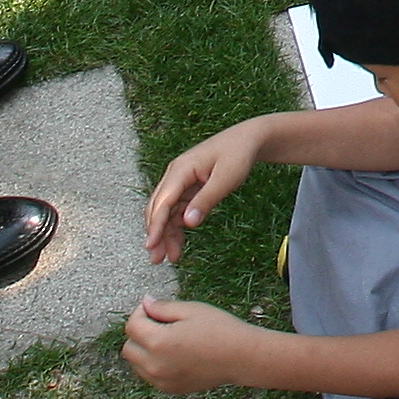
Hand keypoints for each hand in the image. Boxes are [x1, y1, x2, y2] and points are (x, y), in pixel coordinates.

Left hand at [123, 295, 273, 391]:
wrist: (242, 357)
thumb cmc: (219, 329)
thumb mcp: (191, 310)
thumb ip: (162, 307)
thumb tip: (145, 304)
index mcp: (158, 342)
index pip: (132, 326)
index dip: (140, 312)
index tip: (155, 307)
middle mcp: (154, 365)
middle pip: (129, 347)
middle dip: (139, 333)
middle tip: (160, 323)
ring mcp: (161, 380)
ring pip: (136, 364)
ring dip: (143, 350)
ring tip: (168, 339)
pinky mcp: (170, 388)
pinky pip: (149, 375)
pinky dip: (153, 364)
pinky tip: (173, 354)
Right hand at [142, 128, 256, 260]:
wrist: (248, 139)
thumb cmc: (238, 155)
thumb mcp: (226, 178)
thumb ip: (207, 200)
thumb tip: (188, 223)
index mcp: (181, 169)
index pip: (163, 201)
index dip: (155, 225)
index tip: (151, 245)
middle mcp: (176, 175)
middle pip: (159, 208)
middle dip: (156, 233)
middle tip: (157, 259)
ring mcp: (181, 182)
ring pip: (166, 212)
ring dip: (166, 234)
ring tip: (171, 258)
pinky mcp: (188, 188)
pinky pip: (177, 210)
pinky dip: (176, 227)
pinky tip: (179, 243)